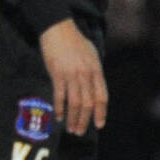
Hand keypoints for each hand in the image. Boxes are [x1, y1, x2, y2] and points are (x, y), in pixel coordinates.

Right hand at [39, 18, 107, 135]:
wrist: (58, 27)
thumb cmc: (75, 41)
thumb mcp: (92, 54)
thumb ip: (94, 72)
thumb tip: (96, 88)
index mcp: (96, 70)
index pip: (102, 96)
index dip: (101, 112)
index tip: (99, 125)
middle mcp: (86, 74)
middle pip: (88, 103)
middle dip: (85, 120)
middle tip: (80, 132)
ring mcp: (72, 74)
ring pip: (75, 103)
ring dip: (73, 118)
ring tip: (71, 128)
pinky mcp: (57, 73)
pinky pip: (60, 95)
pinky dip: (60, 108)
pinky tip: (59, 117)